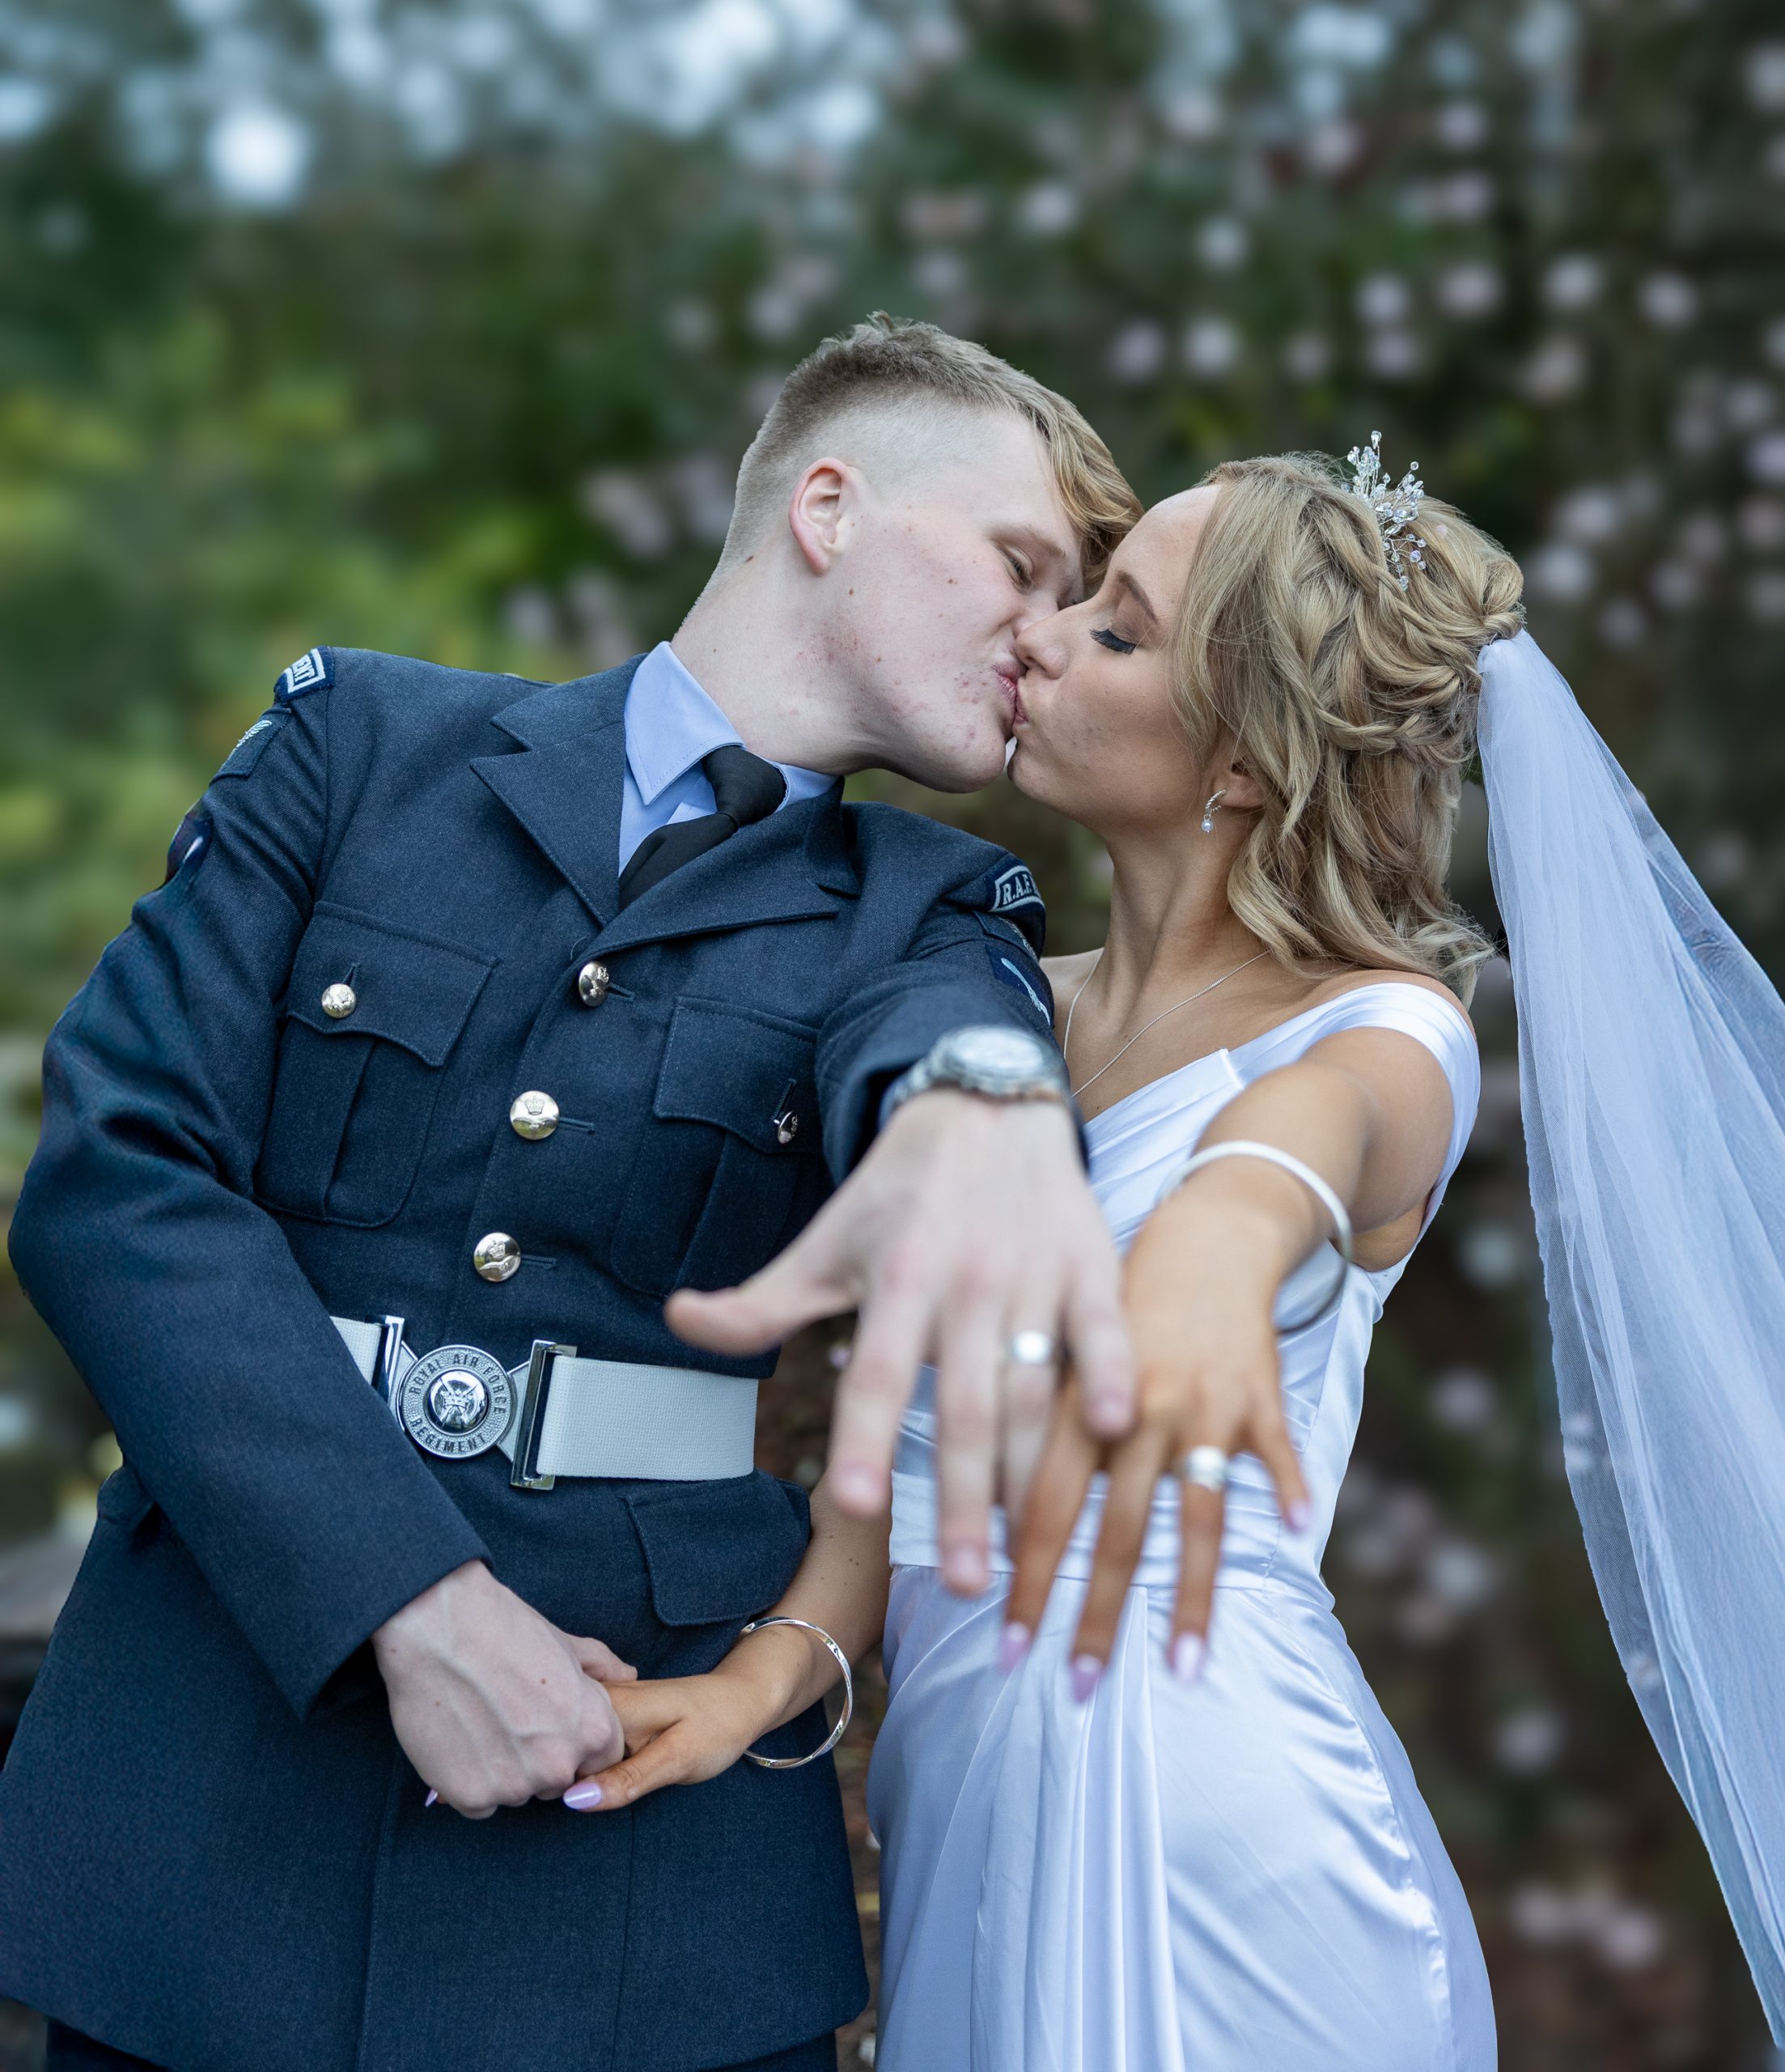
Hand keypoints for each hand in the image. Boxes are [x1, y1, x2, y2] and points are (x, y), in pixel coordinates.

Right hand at [372, 1561, 635, 1816]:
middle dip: (539, 1759)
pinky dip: (469, 1780)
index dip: (575, 1741)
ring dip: (503, 1770)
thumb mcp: (567, 1644)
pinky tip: (460, 1739)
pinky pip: (479, 1802)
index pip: (599, 1760)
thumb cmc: (505, 1629)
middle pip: (556, 1780)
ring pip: (516, 1791)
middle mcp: (559, 1765)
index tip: (549, 1723)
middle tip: (510, 1718)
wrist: (439, 1629)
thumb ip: (602, 1668)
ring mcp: (515, 1785)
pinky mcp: (472, 1796)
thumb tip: (627, 1674)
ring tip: (481, 1721)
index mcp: (592, 1729)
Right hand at [562, 1623, 815, 1811]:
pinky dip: (594, 1759)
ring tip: (636, 1762)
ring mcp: (601, 1705)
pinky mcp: (609, 1715)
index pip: (560, 1758)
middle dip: (571, 1774)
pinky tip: (621, 1760)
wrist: (742, 1699)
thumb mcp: (678, 1759)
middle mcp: (597, 1699)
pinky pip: (585, 1744)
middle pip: (561, 1753)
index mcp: (608, 1706)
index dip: (565, 1785)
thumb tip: (572, 1801)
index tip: (594, 1793)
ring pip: (572, 1750)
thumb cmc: (717, 1726)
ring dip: (583, 1768)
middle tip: (634, 1770)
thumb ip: (626, 1780)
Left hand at [667, 1090, 1132, 1594]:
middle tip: (964, 1585)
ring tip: (1032, 1553)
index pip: (877, 1374)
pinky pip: (1104, 1328)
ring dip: (1035, 1472)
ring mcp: (1033, 1275)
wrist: (988, 1101)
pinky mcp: (1090, 1262)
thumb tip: (677, 1318)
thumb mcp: (827, 1242)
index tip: (859, 1507)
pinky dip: (1112, 1373)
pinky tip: (1116, 1429)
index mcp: (897, 1278)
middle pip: (966, 1405)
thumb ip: (761, 1301)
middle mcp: (966, 1283)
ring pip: (1036, 1387)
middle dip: (964, 1498)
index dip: (868, 1438)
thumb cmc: (898, 1189)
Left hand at [1004, 1194, 1309, 1688]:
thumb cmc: (1118, 1300)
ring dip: (1186, 1603)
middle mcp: (1140, 1411)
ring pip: (1194, 1520)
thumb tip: (1004, 1524)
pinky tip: (1295, 1539)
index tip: (1008, 1646)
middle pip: (1115, 1534)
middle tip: (1075, 1688)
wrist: (1204, 1233)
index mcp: (1080, 1402)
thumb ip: (1043, 1433)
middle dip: (1092, 1617)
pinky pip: (1275, 1459)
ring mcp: (1206, 1409)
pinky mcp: (1260, 1399)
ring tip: (1179, 1672)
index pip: (1043, 1509)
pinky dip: (1288, 1496)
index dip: (1026, 1582)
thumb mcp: (1067, 1355)